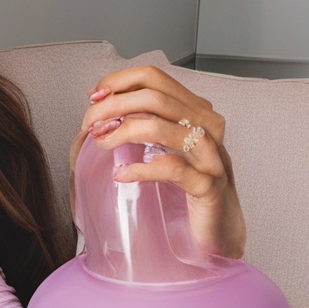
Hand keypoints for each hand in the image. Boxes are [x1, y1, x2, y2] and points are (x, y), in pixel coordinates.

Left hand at [70, 64, 245, 258]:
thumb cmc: (186, 188)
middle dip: (113, 107)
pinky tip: (121, 174)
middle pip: (154, 98)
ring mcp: (211, 155)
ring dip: (123, 132)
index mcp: (196, 111)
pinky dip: (140, 169)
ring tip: (102, 143)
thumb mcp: (162, 148)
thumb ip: (141, 125)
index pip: (154, 78)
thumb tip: (100, 109)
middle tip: (90, 125)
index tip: (93, 98)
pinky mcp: (209, 185)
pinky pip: (172, 168)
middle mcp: (208, 126)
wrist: (218, 229)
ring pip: (163, 127)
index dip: (118, 82)